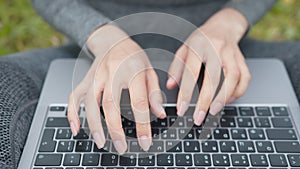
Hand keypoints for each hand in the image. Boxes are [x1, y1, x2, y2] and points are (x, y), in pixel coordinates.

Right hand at [68, 24, 165, 153]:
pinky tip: (76, 129)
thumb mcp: (149, 70)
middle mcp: (111, 73)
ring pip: (90, 102)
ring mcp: (95, 76)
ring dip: (94, 125)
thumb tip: (159, 114)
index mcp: (132, 70)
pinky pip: (74, 97)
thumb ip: (154, 93)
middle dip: (115, 129)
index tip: (145, 142)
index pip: (139, 101)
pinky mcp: (85, 80)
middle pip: (110, 104)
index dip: (143, 124)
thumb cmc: (133, 56)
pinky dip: (72, 114)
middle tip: (121, 147)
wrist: (113, 40)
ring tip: (101, 143)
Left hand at [167, 8, 250, 124]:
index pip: (191, 72)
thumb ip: (176, 67)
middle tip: (198, 118)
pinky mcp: (242, 60)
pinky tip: (227, 100)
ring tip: (213, 112)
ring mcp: (232, 54)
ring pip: (233, 77)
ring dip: (223, 97)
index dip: (185, 93)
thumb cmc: (200, 40)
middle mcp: (216, 49)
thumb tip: (170, 86)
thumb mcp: (183, 49)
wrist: (222, 26)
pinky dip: (238, 91)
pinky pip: (245, 77)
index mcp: (198, 46)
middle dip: (205, 101)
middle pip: (213, 77)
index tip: (181, 109)